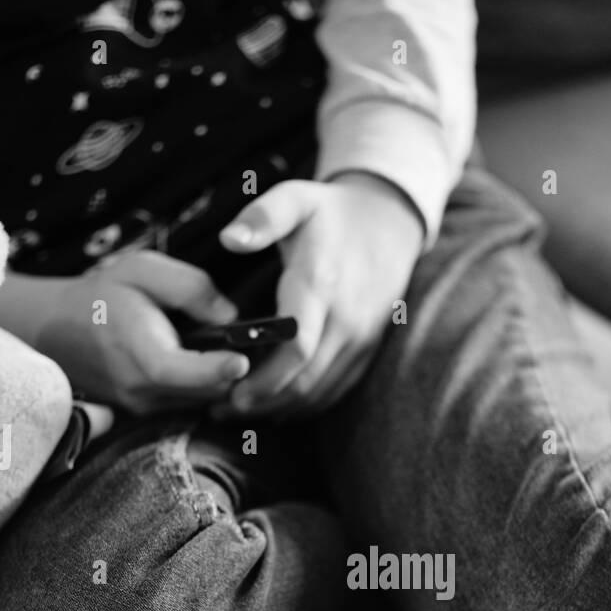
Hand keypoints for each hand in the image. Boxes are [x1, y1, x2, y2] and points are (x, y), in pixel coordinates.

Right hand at [1, 252, 250, 415]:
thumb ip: (189, 288)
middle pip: (209, 390)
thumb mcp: (142, 270)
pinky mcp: (145, 414)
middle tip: (236, 340)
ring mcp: (143, 409)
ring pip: (203, 399)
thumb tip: (230, 315)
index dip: (219, 368)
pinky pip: (188, 403)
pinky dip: (198, 384)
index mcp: (141, 355)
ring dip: (215, 377)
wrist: (53, 330)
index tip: (242, 359)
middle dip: (229, 368)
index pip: (187, 373)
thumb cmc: (101, 295)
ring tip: (209, 345)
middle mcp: (143, 392)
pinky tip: (191, 358)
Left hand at [216, 173, 424, 417]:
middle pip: (304, 381)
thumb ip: (262, 217)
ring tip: (239, 411)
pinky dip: (304, 405)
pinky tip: (275, 407)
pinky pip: (336, 390)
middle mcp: (346, 320)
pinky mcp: (367, 351)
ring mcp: (361, 339)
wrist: (388, 223)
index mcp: (322, 285)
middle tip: (221, 410)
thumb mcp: (296, 198)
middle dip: (262, 402)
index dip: (264, 377)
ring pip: (320, 392)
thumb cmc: (331, 213)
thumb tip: (229, 239)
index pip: (297, 347)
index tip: (229, 390)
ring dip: (279, 409)